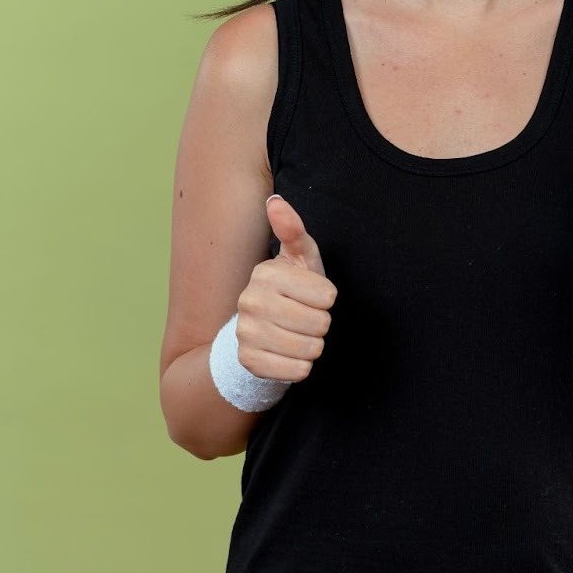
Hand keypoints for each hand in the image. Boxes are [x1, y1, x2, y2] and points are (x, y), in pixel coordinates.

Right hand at [235, 194, 337, 382]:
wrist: (261, 331)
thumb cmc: (291, 290)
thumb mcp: (299, 259)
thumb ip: (293, 230)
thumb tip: (275, 200)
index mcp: (265, 272)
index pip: (327, 296)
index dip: (327, 299)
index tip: (313, 297)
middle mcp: (249, 301)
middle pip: (320, 323)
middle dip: (321, 324)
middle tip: (306, 318)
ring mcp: (245, 332)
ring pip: (311, 349)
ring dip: (313, 346)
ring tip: (299, 336)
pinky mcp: (248, 361)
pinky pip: (297, 371)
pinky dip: (302, 367)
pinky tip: (290, 355)